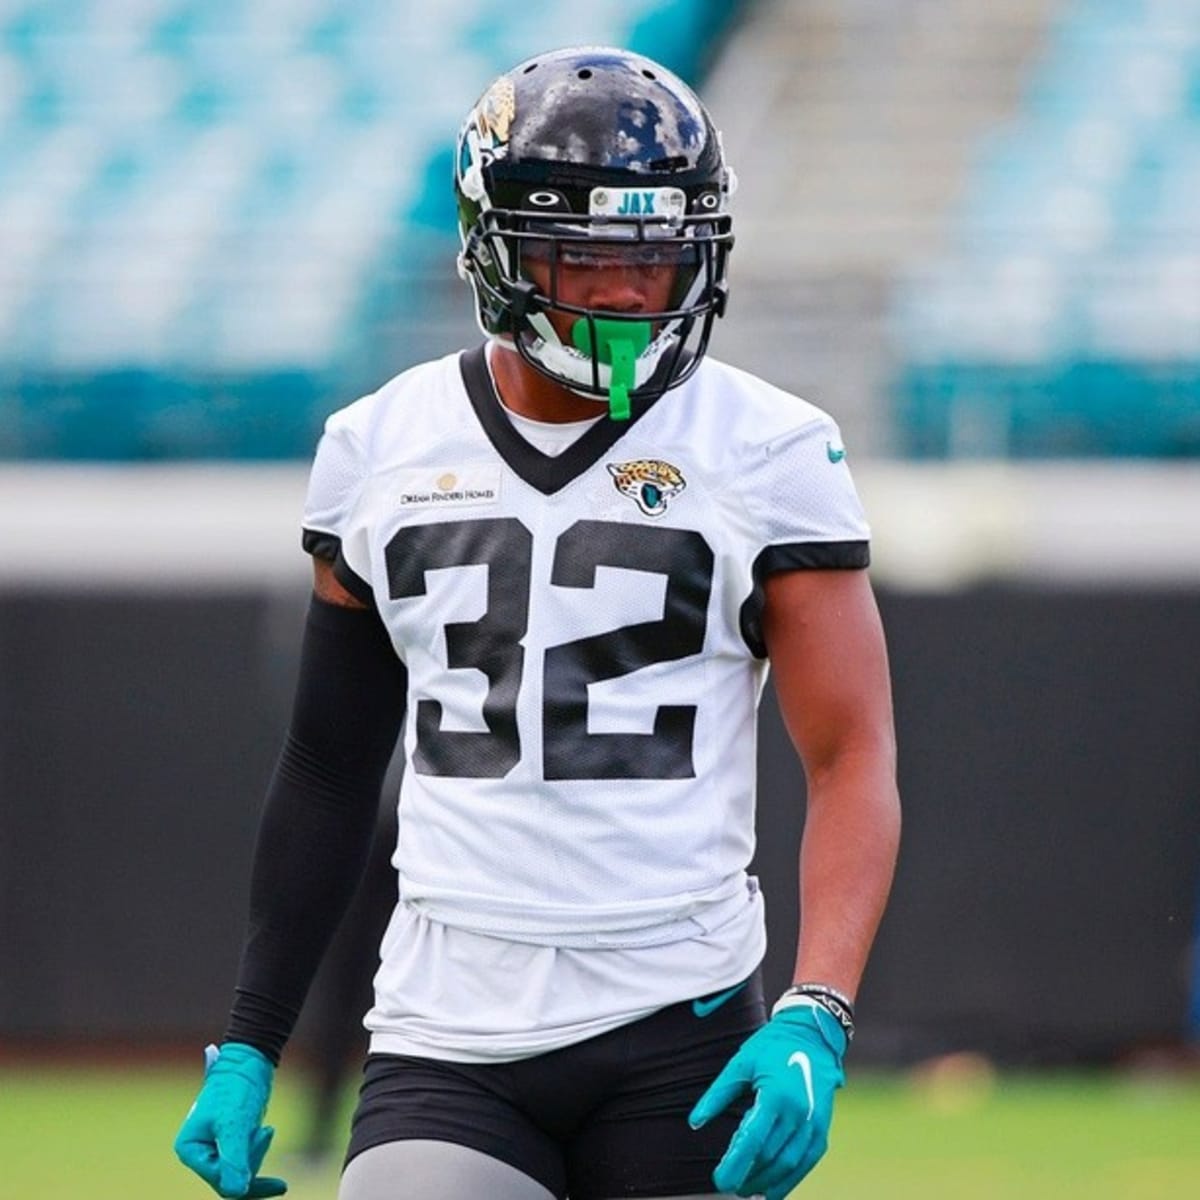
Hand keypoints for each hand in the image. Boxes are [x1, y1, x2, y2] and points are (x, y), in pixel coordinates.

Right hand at [174, 1042, 287, 1196]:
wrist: (249, 1061)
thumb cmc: (236, 1088)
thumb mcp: (235, 1124)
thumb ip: (234, 1159)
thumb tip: (236, 1193)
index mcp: (190, 1149)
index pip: (218, 1178)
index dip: (244, 1166)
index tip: (264, 1134)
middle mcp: (199, 1152)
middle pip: (229, 1178)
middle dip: (252, 1158)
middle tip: (267, 1131)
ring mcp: (214, 1149)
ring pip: (240, 1172)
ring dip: (257, 1152)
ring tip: (266, 1128)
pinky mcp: (230, 1143)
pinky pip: (245, 1164)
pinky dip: (258, 1155)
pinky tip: (273, 1156)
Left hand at [689, 1001, 845, 1198]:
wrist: (812, 1034)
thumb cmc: (771, 1047)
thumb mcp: (740, 1063)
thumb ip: (717, 1094)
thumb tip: (694, 1122)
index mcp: (775, 1095)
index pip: (752, 1140)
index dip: (735, 1164)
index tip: (719, 1181)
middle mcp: (797, 1112)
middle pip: (769, 1156)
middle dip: (748, 1175)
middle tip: (727, 1185)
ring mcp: (813, 1123)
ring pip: (788, 1164)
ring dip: (766, 1182)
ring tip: (747, 1189)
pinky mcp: (822, 1128)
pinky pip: (806, 1162)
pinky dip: (790, 1181)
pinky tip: (773, 1191)